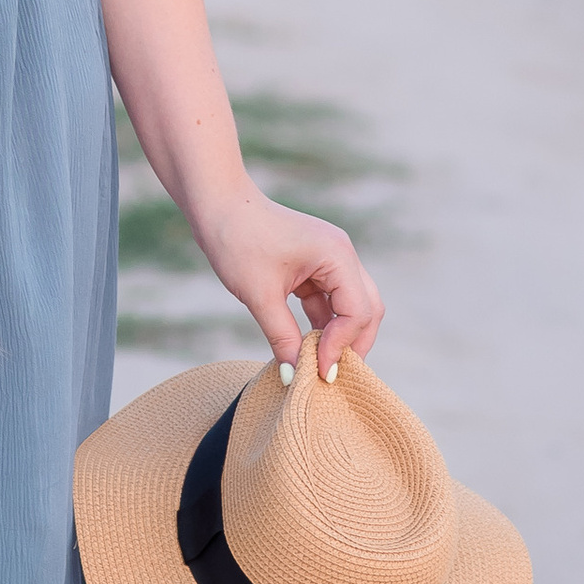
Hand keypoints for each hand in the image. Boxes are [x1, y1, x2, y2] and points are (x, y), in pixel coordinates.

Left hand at [191, 184, 382, 374]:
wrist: (216, 206)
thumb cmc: (236, 241)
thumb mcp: (260, 295)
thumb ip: (282, 337)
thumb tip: (293, 377)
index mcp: (337, 255)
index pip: (358, 312)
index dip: (341, 346)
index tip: (318, 371)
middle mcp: (342, 255)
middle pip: (366, 309)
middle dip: (352, 344)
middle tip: (330, 375)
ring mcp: (330, 258)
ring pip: (349, 306)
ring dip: (337, 336)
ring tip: (318, 366)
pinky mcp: (315, 264)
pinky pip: (328, 300)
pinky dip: (322, 323)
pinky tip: (306, 346)